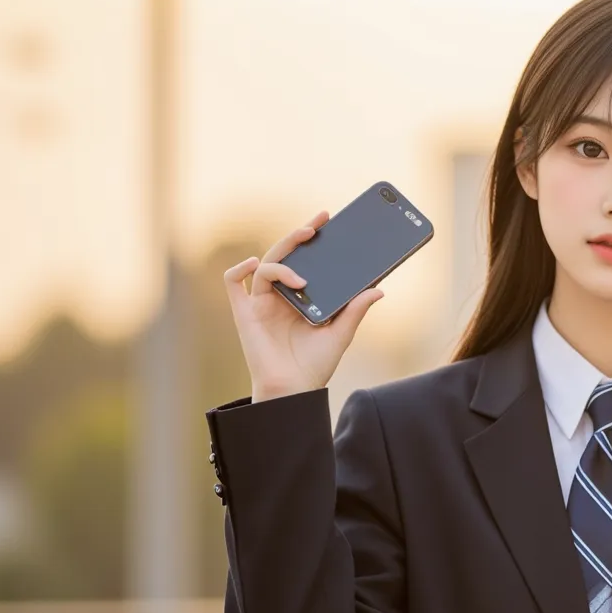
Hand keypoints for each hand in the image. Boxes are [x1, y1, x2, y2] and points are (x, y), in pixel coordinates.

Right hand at [222, 211, 383, 401]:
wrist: (294, 391)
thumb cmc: (315, 366)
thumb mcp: (342, 334)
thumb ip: (356, 310)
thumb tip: (378, 288)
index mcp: (302, 296)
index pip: (306, 259)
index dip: (313, 238)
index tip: (329, 221)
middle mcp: (280, 295)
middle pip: (285, 255)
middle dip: (299, 234)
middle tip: (319, 221)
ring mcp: (260, 303)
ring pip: (265, 266)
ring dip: (283, 265)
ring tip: (302, 278)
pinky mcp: (244, 314)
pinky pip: (233, 283)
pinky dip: (239, 269)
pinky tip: (254, 263)